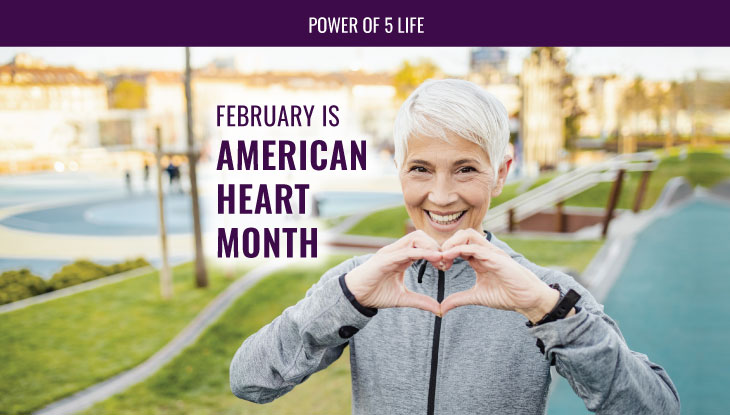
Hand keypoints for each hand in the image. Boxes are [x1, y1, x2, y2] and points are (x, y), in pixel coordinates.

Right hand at [345, 230, 442, 315]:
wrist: (355, 296)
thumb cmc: (375, 293)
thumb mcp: (402, 298)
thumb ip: (420, 301)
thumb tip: (439, 309)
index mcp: (402, 257)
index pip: (423, 244)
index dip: (437, 252)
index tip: (446, 265)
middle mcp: (397, 251)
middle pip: (421, 235)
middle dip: (436, 246)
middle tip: (445, 262)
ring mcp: (390, 252)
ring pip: (415, 238)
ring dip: (430, 246)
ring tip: (440, 260)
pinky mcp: (385, 258)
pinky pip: (406, 251)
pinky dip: (421, 252)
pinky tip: (433, 259)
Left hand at [439, 229, 559, 321]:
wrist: (528, 300)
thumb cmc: (507, 295)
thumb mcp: (477, 296)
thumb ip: (459, 299)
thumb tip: (442, 307)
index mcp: (480, 258)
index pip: (459, 244)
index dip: (446, 251)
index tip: (438, 265)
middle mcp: (485, 252)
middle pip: (462, 234)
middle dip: (447, 243)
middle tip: (438, 259)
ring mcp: (491, 252)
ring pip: (468, 235)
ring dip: (452, 243)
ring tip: (442, 256)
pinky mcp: (496, 257)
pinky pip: (475, 247)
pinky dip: (459, 249)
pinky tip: (448, 257)